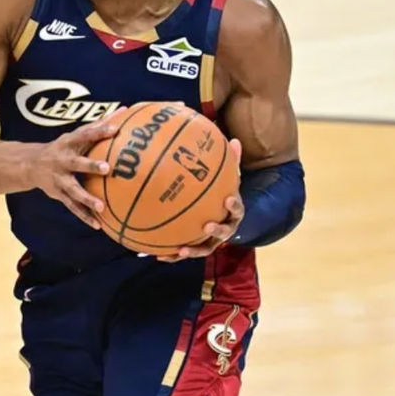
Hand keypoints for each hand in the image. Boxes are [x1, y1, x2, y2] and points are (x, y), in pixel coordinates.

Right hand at [26, 108, 126, 229]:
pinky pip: (72, 207)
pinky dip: (84, 216)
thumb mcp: (77, 135)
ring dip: (87, 198)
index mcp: (69, 143)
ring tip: (101, 207)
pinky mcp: (59, 194)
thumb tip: (125, 110)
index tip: (115, 129)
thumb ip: (100, 124)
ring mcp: (59, 179)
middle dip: (91, 166)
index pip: (85, 135)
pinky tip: (98, 225)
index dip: (99, 131)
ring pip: (73, 190)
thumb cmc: (64, 146)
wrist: (31, 164)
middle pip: (77, 163)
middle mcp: (62, 161)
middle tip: (107, 169)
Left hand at [159, 139, 244, 261]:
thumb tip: (235, 139)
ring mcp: (212, 241)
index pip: (237, 208)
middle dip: (217, 230)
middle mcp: (226, 228)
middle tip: (207, 225)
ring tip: (181, 249)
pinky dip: (172, 255)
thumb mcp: (228, 178)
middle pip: (224, 232)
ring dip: (194, 250)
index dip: (234, 205)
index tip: (227, 199)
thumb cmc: (222, 193)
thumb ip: (230, 162)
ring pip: (205, 248)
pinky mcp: (197, 247)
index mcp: (232, 211)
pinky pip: (185, 253)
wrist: (221, 216)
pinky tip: (156, 255)